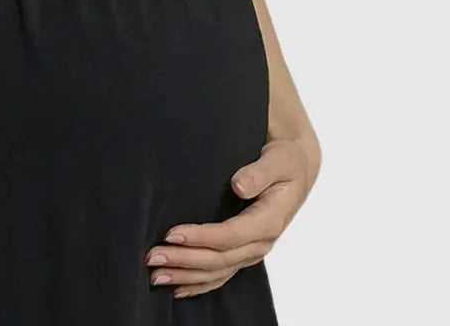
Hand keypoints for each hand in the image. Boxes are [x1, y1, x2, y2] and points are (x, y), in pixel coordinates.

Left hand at [144, 133, 320, 298]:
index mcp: (269, 220)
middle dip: (185, 260)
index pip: (230, 236)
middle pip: (220, 259)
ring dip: (187, 276)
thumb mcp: (279, 159)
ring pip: (218, 272)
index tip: (171, 234)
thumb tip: (239, 185)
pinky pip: (223, 274)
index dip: (201, 238)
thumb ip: (259, 172)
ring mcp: (254, 250)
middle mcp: (262, 241)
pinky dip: (201, 284)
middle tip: (153, 257)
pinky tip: (179, 288)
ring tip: (156, 276)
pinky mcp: (246, 251)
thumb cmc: (286, 160)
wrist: (296, 168)